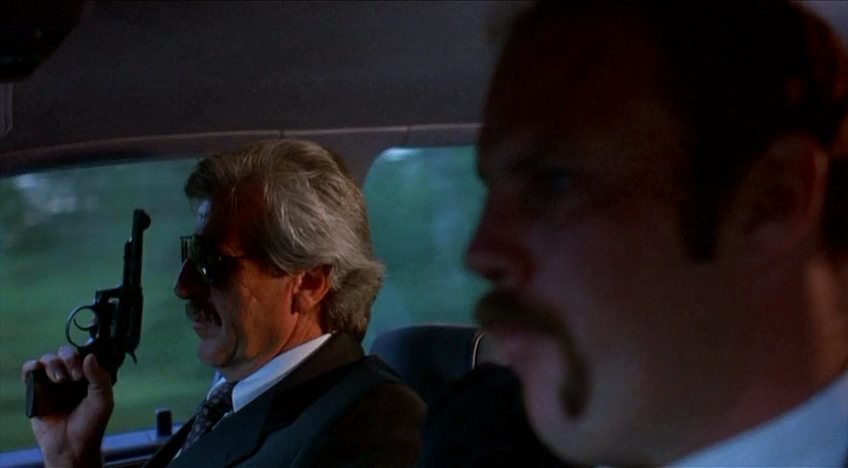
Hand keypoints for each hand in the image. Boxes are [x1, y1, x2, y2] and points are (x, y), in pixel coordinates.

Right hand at [21, 346, 113, 467]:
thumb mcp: (104, 400)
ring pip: (48, 359)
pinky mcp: (36, 390)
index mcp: (88, 376)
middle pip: (65, 353)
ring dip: (53, 364)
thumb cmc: (91, 424)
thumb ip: (100, 377)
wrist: (71, 445)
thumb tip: (89, 357)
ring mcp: (52, 382)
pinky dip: (31, 367)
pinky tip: (37, 372)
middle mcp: (70, 376)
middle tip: (74, 376)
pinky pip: (30, 371)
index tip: (84, 372)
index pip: (84, 354)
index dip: (84, 356)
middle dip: (69, 358)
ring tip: (59, 380)